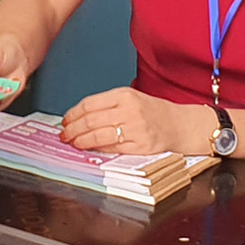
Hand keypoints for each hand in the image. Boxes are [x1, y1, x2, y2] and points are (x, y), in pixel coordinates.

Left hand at [60, 87, 206, 155]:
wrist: (181, 124)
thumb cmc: (154, 112)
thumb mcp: (131, 99)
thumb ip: (108, 106)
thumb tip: (79, 118)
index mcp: (124, 95)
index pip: (90, 104)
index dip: (73, 114)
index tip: (65, 121)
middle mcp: (129, 110)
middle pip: (91, 120)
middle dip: (73, 129)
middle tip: (64, 135)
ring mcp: (135, 129)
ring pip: (99, 136)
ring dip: (81, 141)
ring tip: (72, 143)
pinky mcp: (141, 146)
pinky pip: (113, 149)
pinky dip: (98, 149)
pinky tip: (90, 149)